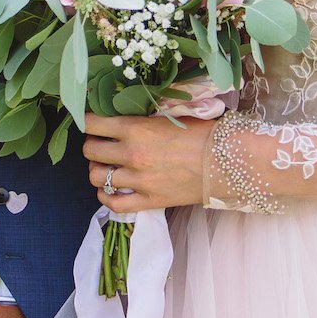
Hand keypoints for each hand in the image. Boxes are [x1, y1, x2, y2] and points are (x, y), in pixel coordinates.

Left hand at [83, 112, 214, 213]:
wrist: (228, 162)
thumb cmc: (204, 134)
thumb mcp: (171, 115)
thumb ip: (143, 117)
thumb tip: (123, 114)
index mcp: (137, 128)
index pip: (92, 123)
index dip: (88, 121)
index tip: (93, 123)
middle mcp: (133, 154)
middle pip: (90, 150)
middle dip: (93, 145)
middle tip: (102, 144)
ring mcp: (139, 180)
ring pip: (97, 177)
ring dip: (98, 170)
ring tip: (108, 166)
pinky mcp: (149, 201)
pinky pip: (113, 203)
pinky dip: (106, 195)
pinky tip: (112, 189)